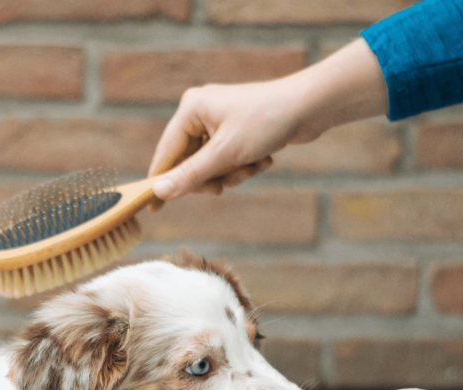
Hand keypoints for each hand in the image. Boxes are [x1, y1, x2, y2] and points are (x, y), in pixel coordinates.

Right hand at [147, 79, 315, 204]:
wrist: (309, 108)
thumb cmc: (265, 123)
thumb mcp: (225, 154)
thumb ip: (190, 175)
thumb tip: (159, 191)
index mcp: (191, 109)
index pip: (166, 152)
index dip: (161, 181)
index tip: (153, 209)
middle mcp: (201, 111)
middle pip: (190, 162)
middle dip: (213, 177)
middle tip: (223, 186)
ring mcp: (220, 121)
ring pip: (213, 165)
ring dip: (234, 173)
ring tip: (254, 165)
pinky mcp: (238, 130)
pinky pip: (230, 160)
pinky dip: (245, 166)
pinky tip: (264, 159)